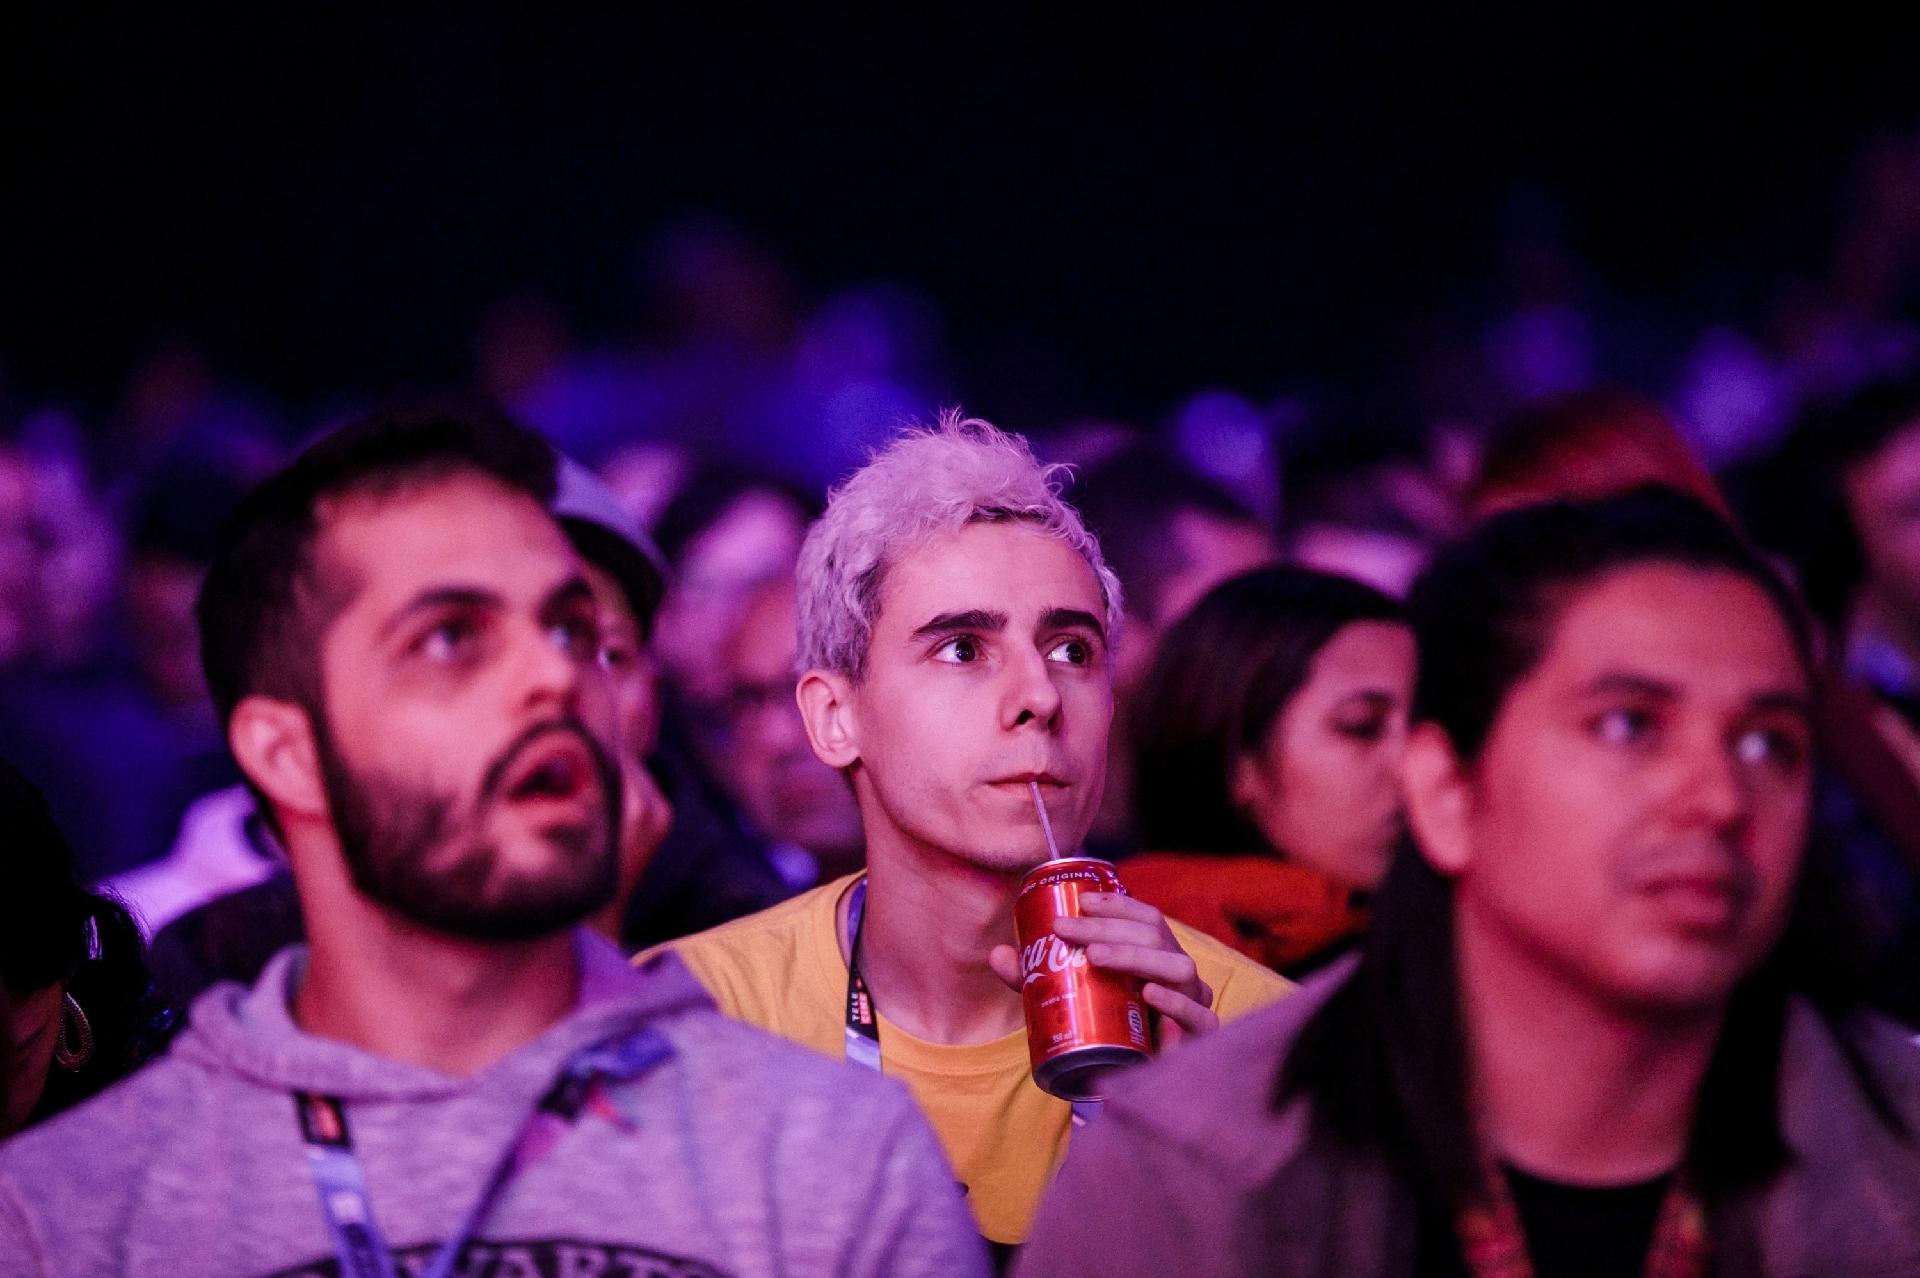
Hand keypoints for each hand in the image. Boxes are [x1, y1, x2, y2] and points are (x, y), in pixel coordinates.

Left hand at [987, 891, 1217, 1047]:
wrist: (1134, 1084)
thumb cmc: (1106, 1032)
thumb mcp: (1067, 1001)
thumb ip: (1037, 980)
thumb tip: (997, 954)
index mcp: (1156, 956)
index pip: (1146, 918)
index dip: (1117, 904)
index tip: (1080, 900)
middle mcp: (1179, 974)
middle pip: (1155, 936)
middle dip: (1110, 927)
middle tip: (1068, 930)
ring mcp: (1195, 1003)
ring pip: (1179, 967)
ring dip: (1136, 956)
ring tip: (1096, 956)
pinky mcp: (1201, 1038)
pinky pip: (1201, 1017)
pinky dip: (1177, 1003)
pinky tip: (1149, 995)